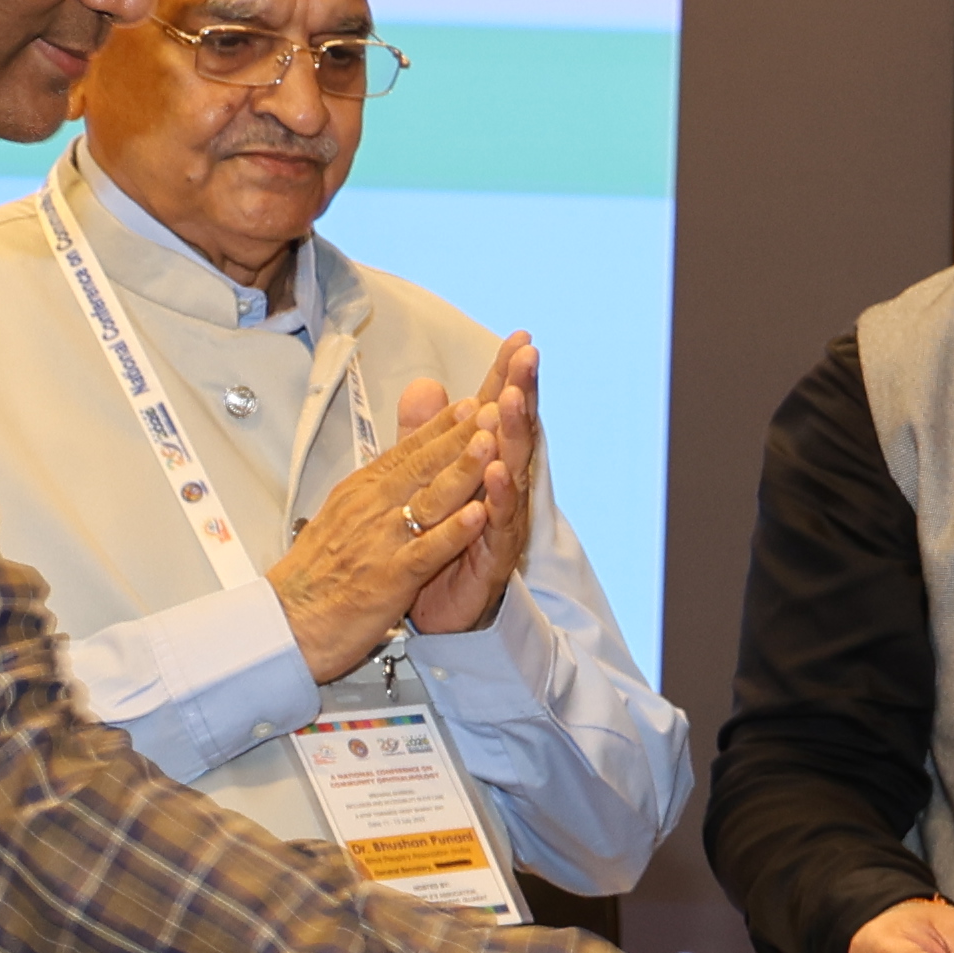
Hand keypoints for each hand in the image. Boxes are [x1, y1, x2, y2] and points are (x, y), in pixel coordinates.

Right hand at [273, 384, 496, 682]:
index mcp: (362, 492)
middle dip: (462, 434)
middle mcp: (372, 509)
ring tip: (492, 442)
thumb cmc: (315, 575)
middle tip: (496, 405)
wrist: (286, 623)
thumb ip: (372, 485)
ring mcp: (381, 541)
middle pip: (424, 465)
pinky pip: (426, 550)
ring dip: (462, 470)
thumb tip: (393, 460)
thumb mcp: (341, 515)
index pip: (408, 451)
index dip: (442, 426)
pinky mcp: (388, 578)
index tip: (472, 402)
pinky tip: (478, 515)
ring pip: (429, 499)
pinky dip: (453, 532)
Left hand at [409, 340, 544, 636]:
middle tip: (526, 360)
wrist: (434, 611)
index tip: (519, 340)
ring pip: (511, 475)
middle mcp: (500, 492)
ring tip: (512, 404)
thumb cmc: (439, 544)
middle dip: (521, 395)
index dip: (507, 378)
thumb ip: (426, 434)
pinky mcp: (492, 559)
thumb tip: (429, 385)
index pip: (498, 416)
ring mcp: (500, 524)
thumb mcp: (428, 479)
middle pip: (514, 436)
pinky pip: (497, 528)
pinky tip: (497, 477)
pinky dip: (497, 501)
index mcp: (484, 469)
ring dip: (513, 439)